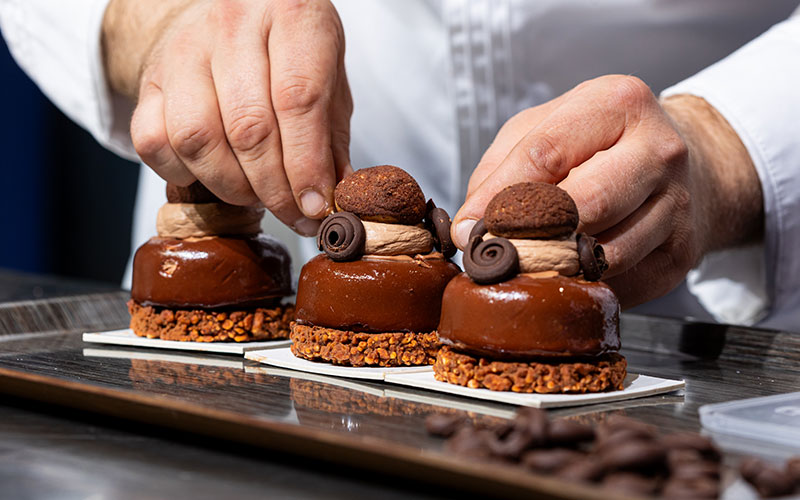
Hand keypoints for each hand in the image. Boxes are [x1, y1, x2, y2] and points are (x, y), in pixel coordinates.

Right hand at [103, 0, 351, 234]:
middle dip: (275, 189)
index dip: (307, 165)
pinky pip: (155, 143)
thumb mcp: (328, 76)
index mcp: (292, 13)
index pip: (298, 100)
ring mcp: (184, 49)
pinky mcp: (150, 79)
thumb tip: (336, 198)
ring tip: (257, 194)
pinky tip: (213, 174)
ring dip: (233, 186)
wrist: (220, 12)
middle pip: (249, 128)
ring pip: (198, 139)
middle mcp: (233, 23)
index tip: (317, 206)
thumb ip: (332, 135)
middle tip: (294, 214)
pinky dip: (185, 174)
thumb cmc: (285, 51)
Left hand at [452, 75, 761, 307]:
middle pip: (582, 206)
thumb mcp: (546, 128)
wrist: (693, 165)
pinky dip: (586, 284)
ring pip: (602, 254)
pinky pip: (621, 283)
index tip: (469, 228)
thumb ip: (501, 169)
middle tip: (499, 252)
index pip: (546, 154)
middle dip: (528, 236)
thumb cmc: (603, 144)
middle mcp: (658, 151)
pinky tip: (572, 270)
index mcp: (618, 104)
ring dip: (555, 267)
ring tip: (530, 263)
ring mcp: (677, 205)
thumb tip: (470, 229)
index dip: (500, 198)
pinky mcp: (681, 254)